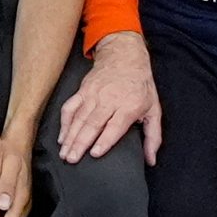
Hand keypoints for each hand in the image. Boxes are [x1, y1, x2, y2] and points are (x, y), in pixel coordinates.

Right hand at [53, 33, 161, 164]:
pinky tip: (61, 138)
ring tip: (64, 154)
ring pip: (79, 118)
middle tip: (72, 159)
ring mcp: (93, 95)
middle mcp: (109, 100)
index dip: (104, 140)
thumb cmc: (140, 85)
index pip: (115, 125)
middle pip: (93, 124)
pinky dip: (64, 123)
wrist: (124, 55)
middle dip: (81, 143)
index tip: (94, 153)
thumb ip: (153, 136)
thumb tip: (151, 160)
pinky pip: (70, 108)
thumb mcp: (154, 109)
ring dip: (70, 137)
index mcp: (129, 105)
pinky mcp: (82, 91)